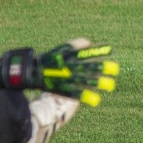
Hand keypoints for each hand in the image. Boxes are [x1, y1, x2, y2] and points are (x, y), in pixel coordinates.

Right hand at [0, 38, 119, 105]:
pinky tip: (96, 100)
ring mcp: (63, 78)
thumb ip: (73, 46)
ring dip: (97, 83)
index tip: (110, 50)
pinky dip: (85, 97)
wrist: (26, 73)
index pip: (83, 52)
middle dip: (101, 69)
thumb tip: (88, 42)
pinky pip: (74, 93)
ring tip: (111, 85)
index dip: (96, 51)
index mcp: (65, 56)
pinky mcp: (60, 88)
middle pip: (86, 67)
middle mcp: (66, 66)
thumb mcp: (59, 51)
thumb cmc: (46, 61)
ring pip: (83, 80)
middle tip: (116, 70)